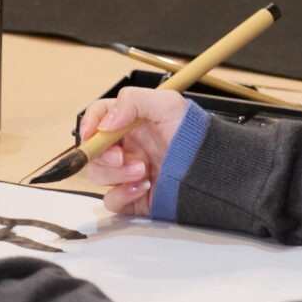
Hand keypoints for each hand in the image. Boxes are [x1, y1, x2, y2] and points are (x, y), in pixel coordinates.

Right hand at [79, 88, 187, 215]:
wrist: (212, 172)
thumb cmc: (195, 136)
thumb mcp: (168, 105)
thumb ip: (132, 102)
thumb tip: (105, 122)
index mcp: (130, 122)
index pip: (97, 118)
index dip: (89, 125)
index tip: (91, 135)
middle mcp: (126, 146)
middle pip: (92, 150)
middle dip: (102, 155)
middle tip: (121, 157)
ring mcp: (127, 172)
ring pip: (98, 175)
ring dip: (117, 174)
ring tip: (143, 171)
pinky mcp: (132, 196)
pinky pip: (112, 199)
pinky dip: (123, 194)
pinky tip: (144, 187)